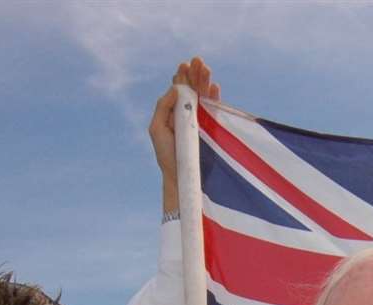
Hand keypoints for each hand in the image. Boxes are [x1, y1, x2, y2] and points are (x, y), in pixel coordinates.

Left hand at [150, 57, 220, 215]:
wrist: (181, 176)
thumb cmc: (166, 154)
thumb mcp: (157, 128)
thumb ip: (163, 106)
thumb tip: (175, 88)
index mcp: (174, 111)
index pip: (179, 89)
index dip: (182, 76)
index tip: (183, 66)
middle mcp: (188, 113)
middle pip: (192, 89)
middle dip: (195, 74)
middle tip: (197, 60)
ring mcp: (201, 120)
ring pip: (204, 96)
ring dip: (205, 81)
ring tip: (205, 67)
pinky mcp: (212, 129)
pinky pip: (215, 110)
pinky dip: (215, 98)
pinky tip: (214, 87)